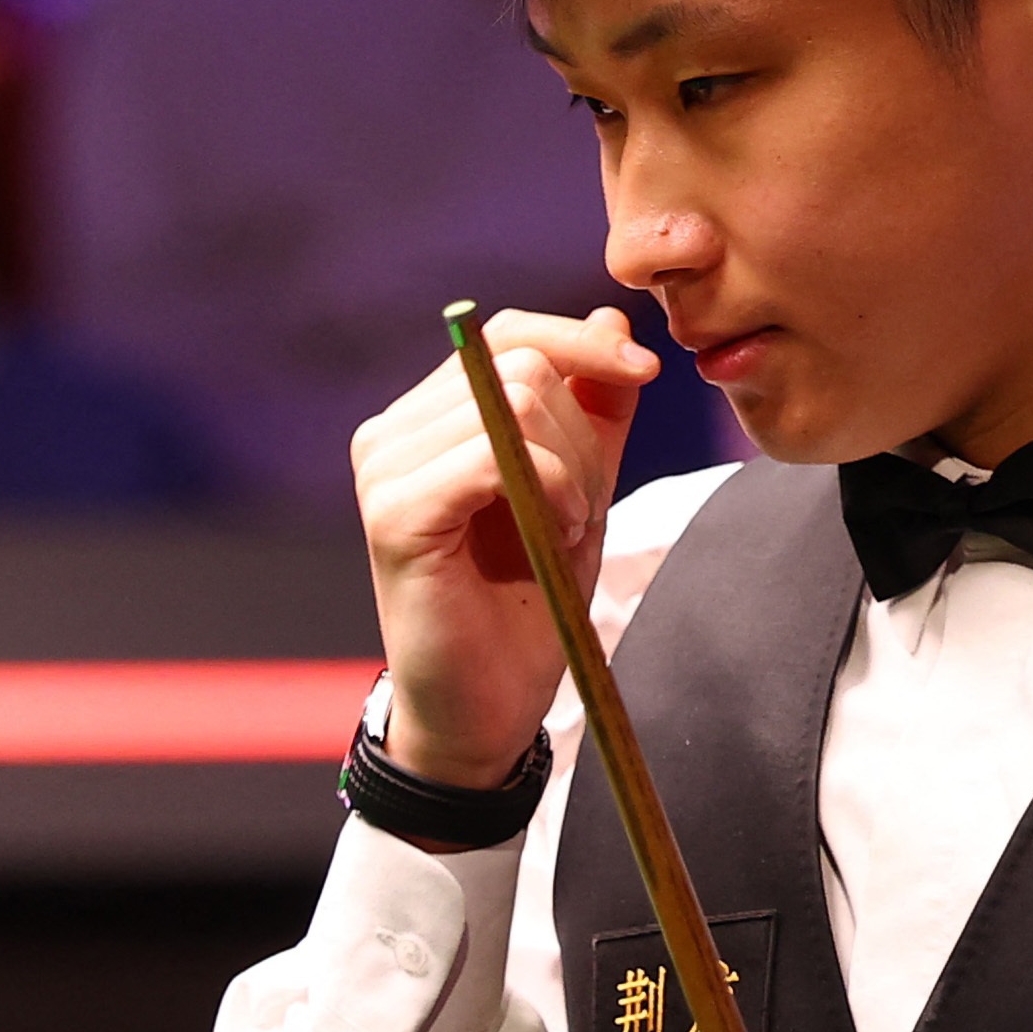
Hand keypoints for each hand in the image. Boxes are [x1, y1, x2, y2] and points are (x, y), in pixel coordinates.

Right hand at [350, 308, 657, 795]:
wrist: (487, 711)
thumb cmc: (527, 605)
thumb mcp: (581, 490)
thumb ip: (595, 411)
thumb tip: (613, 321)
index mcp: (429, 419)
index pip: (508, 334)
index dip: (583, 343)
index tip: (647, 373)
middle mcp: (393, 432)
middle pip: (521, 362)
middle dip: (583, 434)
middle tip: (582, 510)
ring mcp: (385, 468)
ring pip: (517, 401)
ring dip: (571, 470)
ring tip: (561, 530)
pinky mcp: (396, 513)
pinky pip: (497, 455)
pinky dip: (549, 490)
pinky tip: (552, 535)